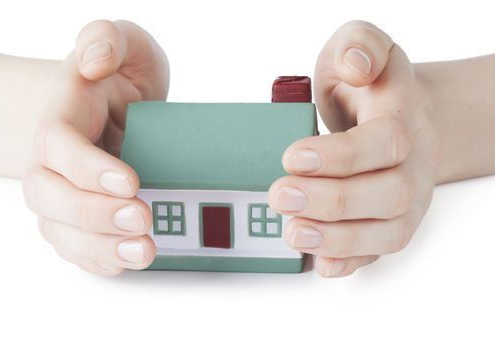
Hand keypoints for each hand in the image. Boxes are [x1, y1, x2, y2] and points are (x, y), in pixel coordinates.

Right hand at [23, 20, 168, 275]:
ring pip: (63, 233)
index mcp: (59, 121)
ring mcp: (62, 196)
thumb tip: (94, 61)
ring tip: (144, 250)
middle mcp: (52, 165)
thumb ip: (107, 40)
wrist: (108, 108)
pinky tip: (128, 260)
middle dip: (95, 215)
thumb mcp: (124, 45)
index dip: (88, 169)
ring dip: (101, 248)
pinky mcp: (78, 221)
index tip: (130, 180)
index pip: (59, 148)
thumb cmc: (117, 80)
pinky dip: (101, 260)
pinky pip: (78, 250)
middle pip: (52, 198)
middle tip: (141, 218)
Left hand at [268, 21, 439, 276]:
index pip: (385, 142)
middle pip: (389, 194)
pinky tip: (320, 262)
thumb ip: (358, 45)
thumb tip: (355, 64)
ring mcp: (405, 198)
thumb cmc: (371, 87)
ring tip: (293, 232)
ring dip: (338, 240)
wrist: (402, 115)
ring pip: (387, 232)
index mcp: (402, 116)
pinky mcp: (390, 221)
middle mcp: (412, 163)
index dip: (341, 156)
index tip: (292, 156)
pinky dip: (350, 262)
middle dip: (331, 202)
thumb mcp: (360, 46)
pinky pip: (378, 252)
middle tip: (280, 196)